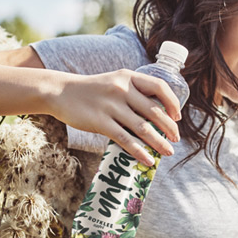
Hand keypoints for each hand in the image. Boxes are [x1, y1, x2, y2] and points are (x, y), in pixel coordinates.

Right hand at [50, 69, 181, 165]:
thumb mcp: (114, 81)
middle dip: (169, 128)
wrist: (61, 92)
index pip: (160, 87)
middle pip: (154, 111)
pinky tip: (148, 160)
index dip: (173, 103)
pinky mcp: (100, 122)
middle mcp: (122, 89)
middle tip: (176, 139)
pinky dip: (139, 151)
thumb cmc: (92, 90)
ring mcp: (111, 106)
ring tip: (168, 152)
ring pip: (142, 127)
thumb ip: (133, 92)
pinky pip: (125, 139)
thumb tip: (157, 115)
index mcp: (128, 77)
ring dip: (159, 142)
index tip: (177, 117)